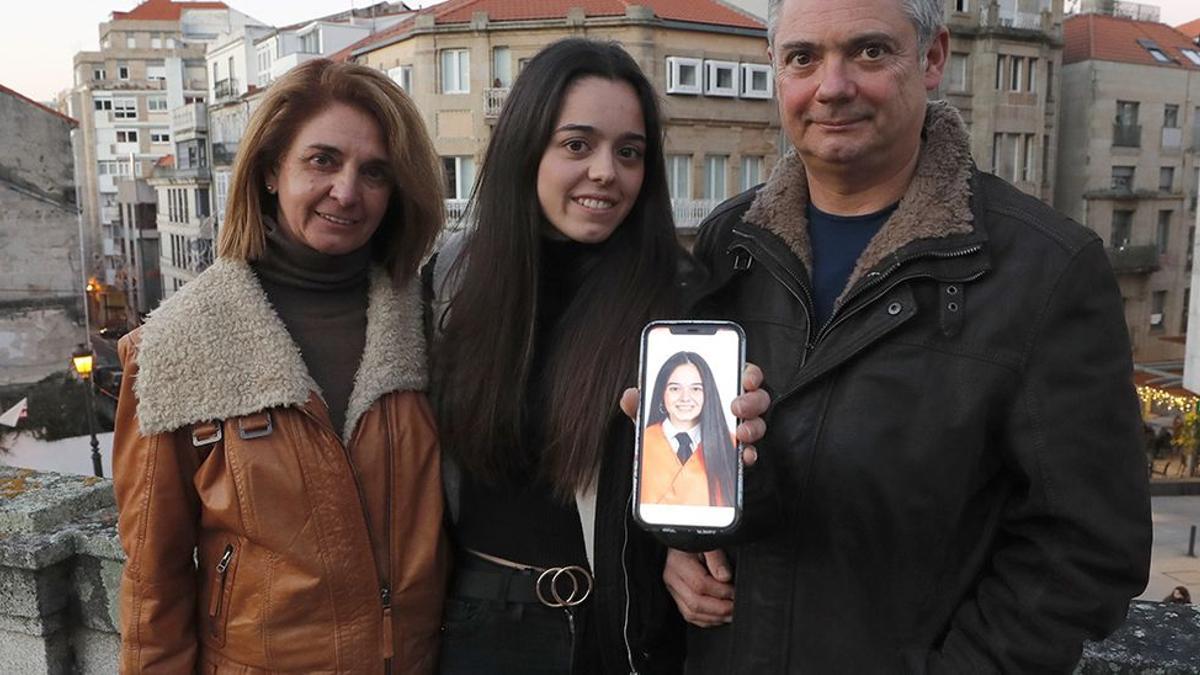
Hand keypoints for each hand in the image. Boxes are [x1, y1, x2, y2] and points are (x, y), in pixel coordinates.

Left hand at [623, 362, 769, 466]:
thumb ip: (641, 402)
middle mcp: (735, 407)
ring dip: (753, 427)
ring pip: (758, 424)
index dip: (750, 373)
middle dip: (752, 400)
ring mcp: (740, 429)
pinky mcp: (739, 452)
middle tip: (736, 407)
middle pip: (757, 397)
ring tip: (740, 433)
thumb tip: (631, 395)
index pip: (743, 371)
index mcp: (718, 387)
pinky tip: (742, 456)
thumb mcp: (654, 411)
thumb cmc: (670, 423)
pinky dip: (749, 454)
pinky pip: (751, 452)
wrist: (673, 456)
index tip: (746, 379)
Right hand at [663, 548, 734, 626]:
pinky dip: (706, 620)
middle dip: (720, 609)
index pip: (700, 584)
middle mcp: (672, 578)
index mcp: (678, 563)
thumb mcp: (707, 542)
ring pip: (691, 613)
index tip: (735, 591)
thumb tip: (725, 577)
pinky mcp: (676, 596)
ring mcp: (673, 589)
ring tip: (731, 614)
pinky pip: (689, 615)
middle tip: (736, 607)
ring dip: (714, 617)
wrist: (681, 541)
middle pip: (695, 603)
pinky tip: (718, 617)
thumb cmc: (694, 540)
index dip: (721, 591)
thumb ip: (717, 558)